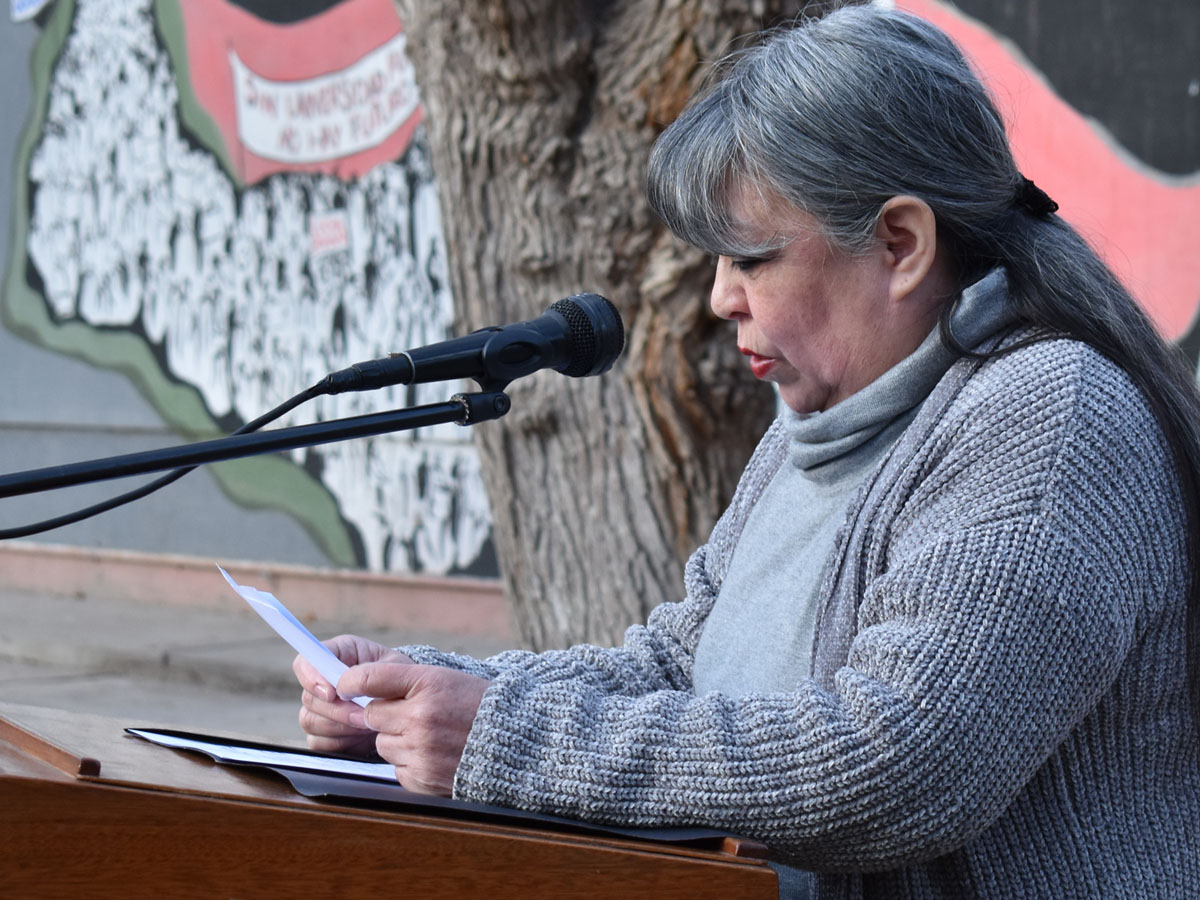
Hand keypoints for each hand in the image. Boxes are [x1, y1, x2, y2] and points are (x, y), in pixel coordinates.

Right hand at [293, 634, 413, 757]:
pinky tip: (361, 738)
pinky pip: (318, 743)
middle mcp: (321, 681)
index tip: (332, 693)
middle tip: (364, 716)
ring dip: (341, 727)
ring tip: (368, 726)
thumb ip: (371, 672)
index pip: (305, 663)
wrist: (409, 704)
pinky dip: (341, 743)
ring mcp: (318, 709)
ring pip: (311, 722)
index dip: (312, 677)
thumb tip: (343, 686)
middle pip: (309, 698)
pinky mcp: (321, 734)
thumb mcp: (395, 667)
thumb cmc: (402, 678)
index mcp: (336, 654)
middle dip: (337, 710)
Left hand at [337, 662, 490, 795]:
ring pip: (382, 743)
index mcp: (429, 683)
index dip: (352, 681)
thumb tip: (357, 690)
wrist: (518, 741)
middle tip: (410, 715)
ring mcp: (421, 750)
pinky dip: (411, 763)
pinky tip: (435, 755)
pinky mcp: (422, 777)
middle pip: (372, 715)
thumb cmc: (479, 706)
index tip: (345, 684)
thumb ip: (405, 683)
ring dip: (398, 740)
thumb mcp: (446, 679)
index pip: (371, 677)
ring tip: (430, 736)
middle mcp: (421, 717)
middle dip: (385, 715)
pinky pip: (397, 768)